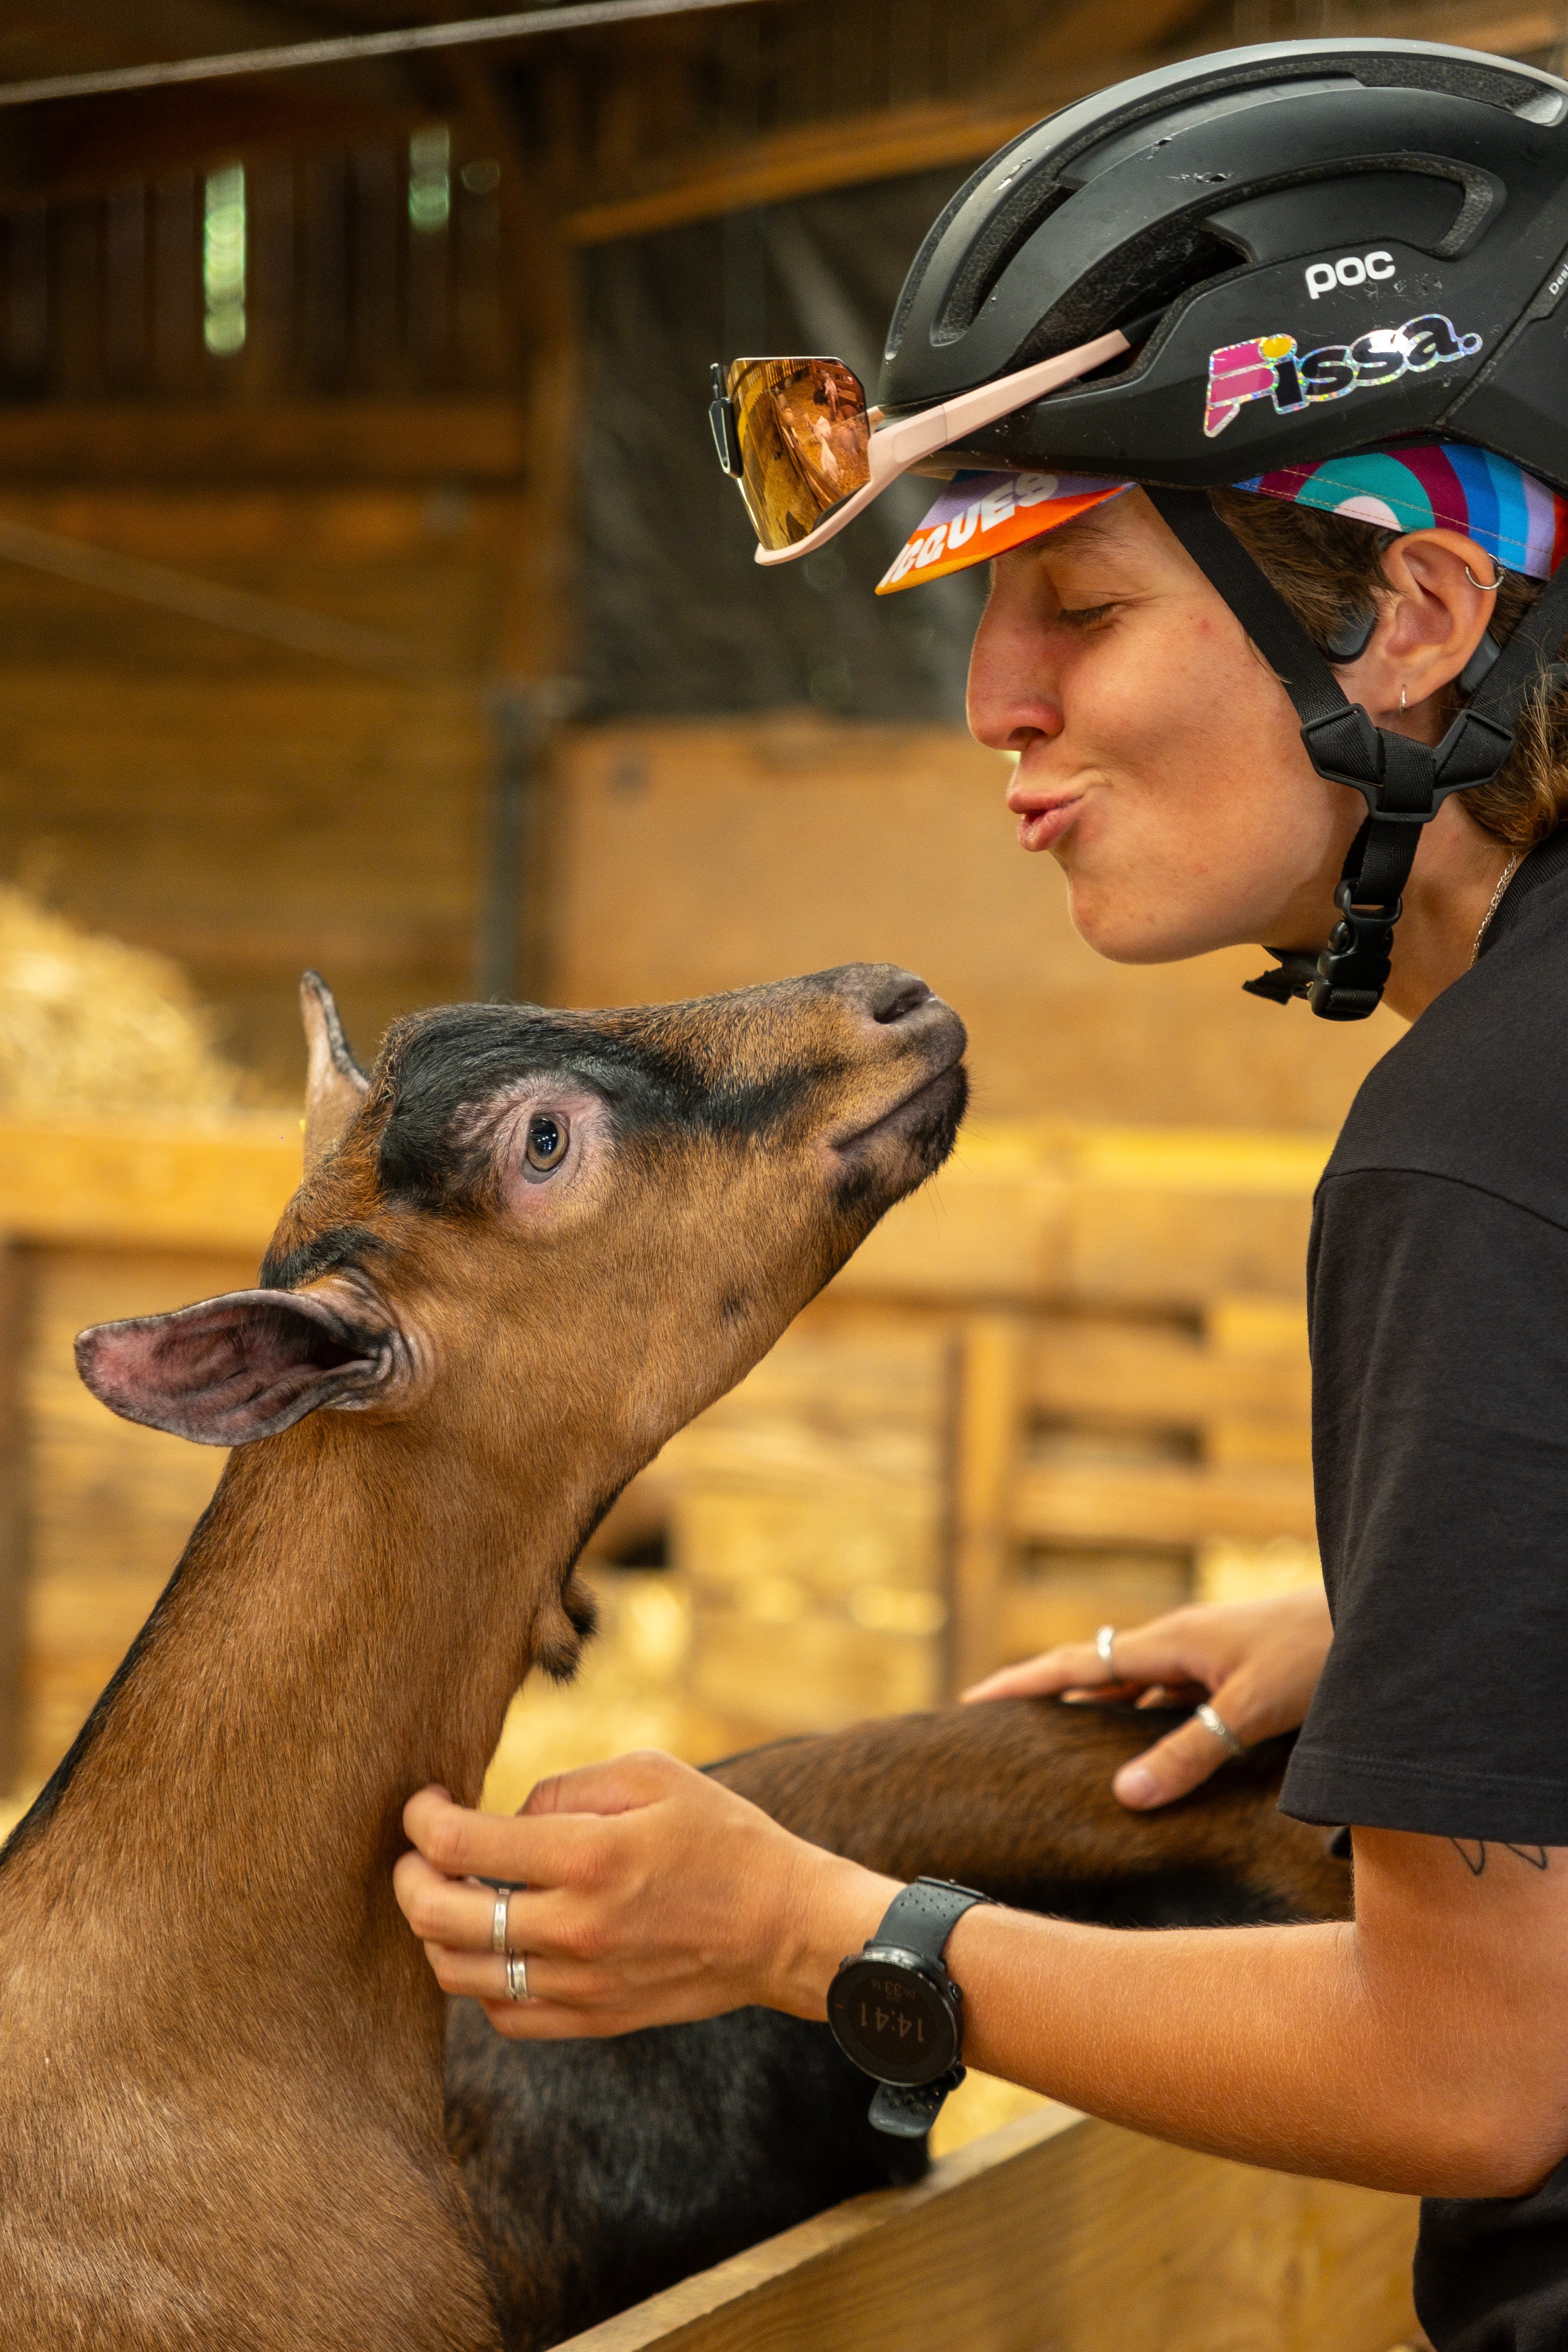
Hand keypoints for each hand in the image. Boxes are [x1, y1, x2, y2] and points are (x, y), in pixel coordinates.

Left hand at [393, 1749, 895, 2039]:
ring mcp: (580, 1984)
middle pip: (439, 1916)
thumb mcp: (651, 1774)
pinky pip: (501, 2015)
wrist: (782, 1925)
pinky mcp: (593, 2019)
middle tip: (418, 1853)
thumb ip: (565, 1788)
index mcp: (589, 1855)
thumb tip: (505, 1819)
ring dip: (435, 1930)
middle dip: (409, 1878)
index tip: (424, 1803)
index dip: (422, 1818)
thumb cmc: (720, 1836)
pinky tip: (496, 1943)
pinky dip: (478, 1979)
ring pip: (458, 1972)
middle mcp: (575, 1927)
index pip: (460, 1844)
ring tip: (453, 1895)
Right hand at [961, 1588, 1332, 1810]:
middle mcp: (1184, 1644)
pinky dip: (1153, 1724)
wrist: (1383, 1614)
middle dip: (1049, 1696)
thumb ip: (1191, 1753)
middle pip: (1100, 1672)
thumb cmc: (1322, 1654)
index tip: (972, 1701)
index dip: (1024, 1682)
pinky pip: (1178, 1699)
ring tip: (1065, 1749)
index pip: (1079, 1663)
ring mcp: (1211, 1655)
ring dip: (1103, 1713)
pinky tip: (1155, 1751)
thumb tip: (1124, 1797)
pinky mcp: (1239, 1670)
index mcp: (1173, 1643)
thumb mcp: (1253, 1709)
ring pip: (1141, 1689)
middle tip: (1001, 1726)